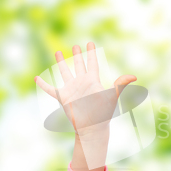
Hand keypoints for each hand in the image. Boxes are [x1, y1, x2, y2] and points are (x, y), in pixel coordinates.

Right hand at [35, 42, 135, 170]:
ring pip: (65, 72)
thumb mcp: (112, 96)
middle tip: (76, 45)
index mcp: (92, 81)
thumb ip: (121, 84)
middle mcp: (81, 83)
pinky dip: (43, 84)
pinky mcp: (63, 98)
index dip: (91, 53)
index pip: (92, 63)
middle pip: (79, 65)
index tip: (90, 43)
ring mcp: (71, 90)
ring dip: (61, 63)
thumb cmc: (103, 113)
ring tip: (58, 52)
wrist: (92, 128)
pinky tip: (37, 78)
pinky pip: (50, 89)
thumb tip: (134, 76)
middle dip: (77, 55)